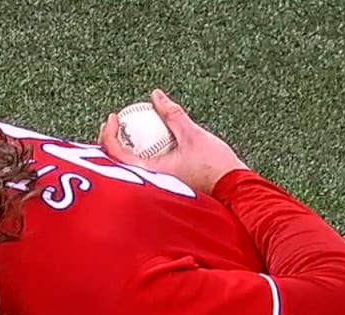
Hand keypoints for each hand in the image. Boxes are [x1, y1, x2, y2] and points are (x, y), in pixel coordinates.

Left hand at [98, 89, 249, 194]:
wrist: (235, 189)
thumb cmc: (215, 165)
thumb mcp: (192, 134)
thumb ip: (172, 113)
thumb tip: (156, 95)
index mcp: (149, 173)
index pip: (116, 154)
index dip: (108, 134)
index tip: (113, 117)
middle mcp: (148, 185)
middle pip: (116, 163)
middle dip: (109, 141)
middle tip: (114, 122)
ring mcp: (155, 188)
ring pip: (129, 168)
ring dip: (123, 149)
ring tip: (125, 130)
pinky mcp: (164, 188)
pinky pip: (143, 170)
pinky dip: (138, 156)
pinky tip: (145, 144)